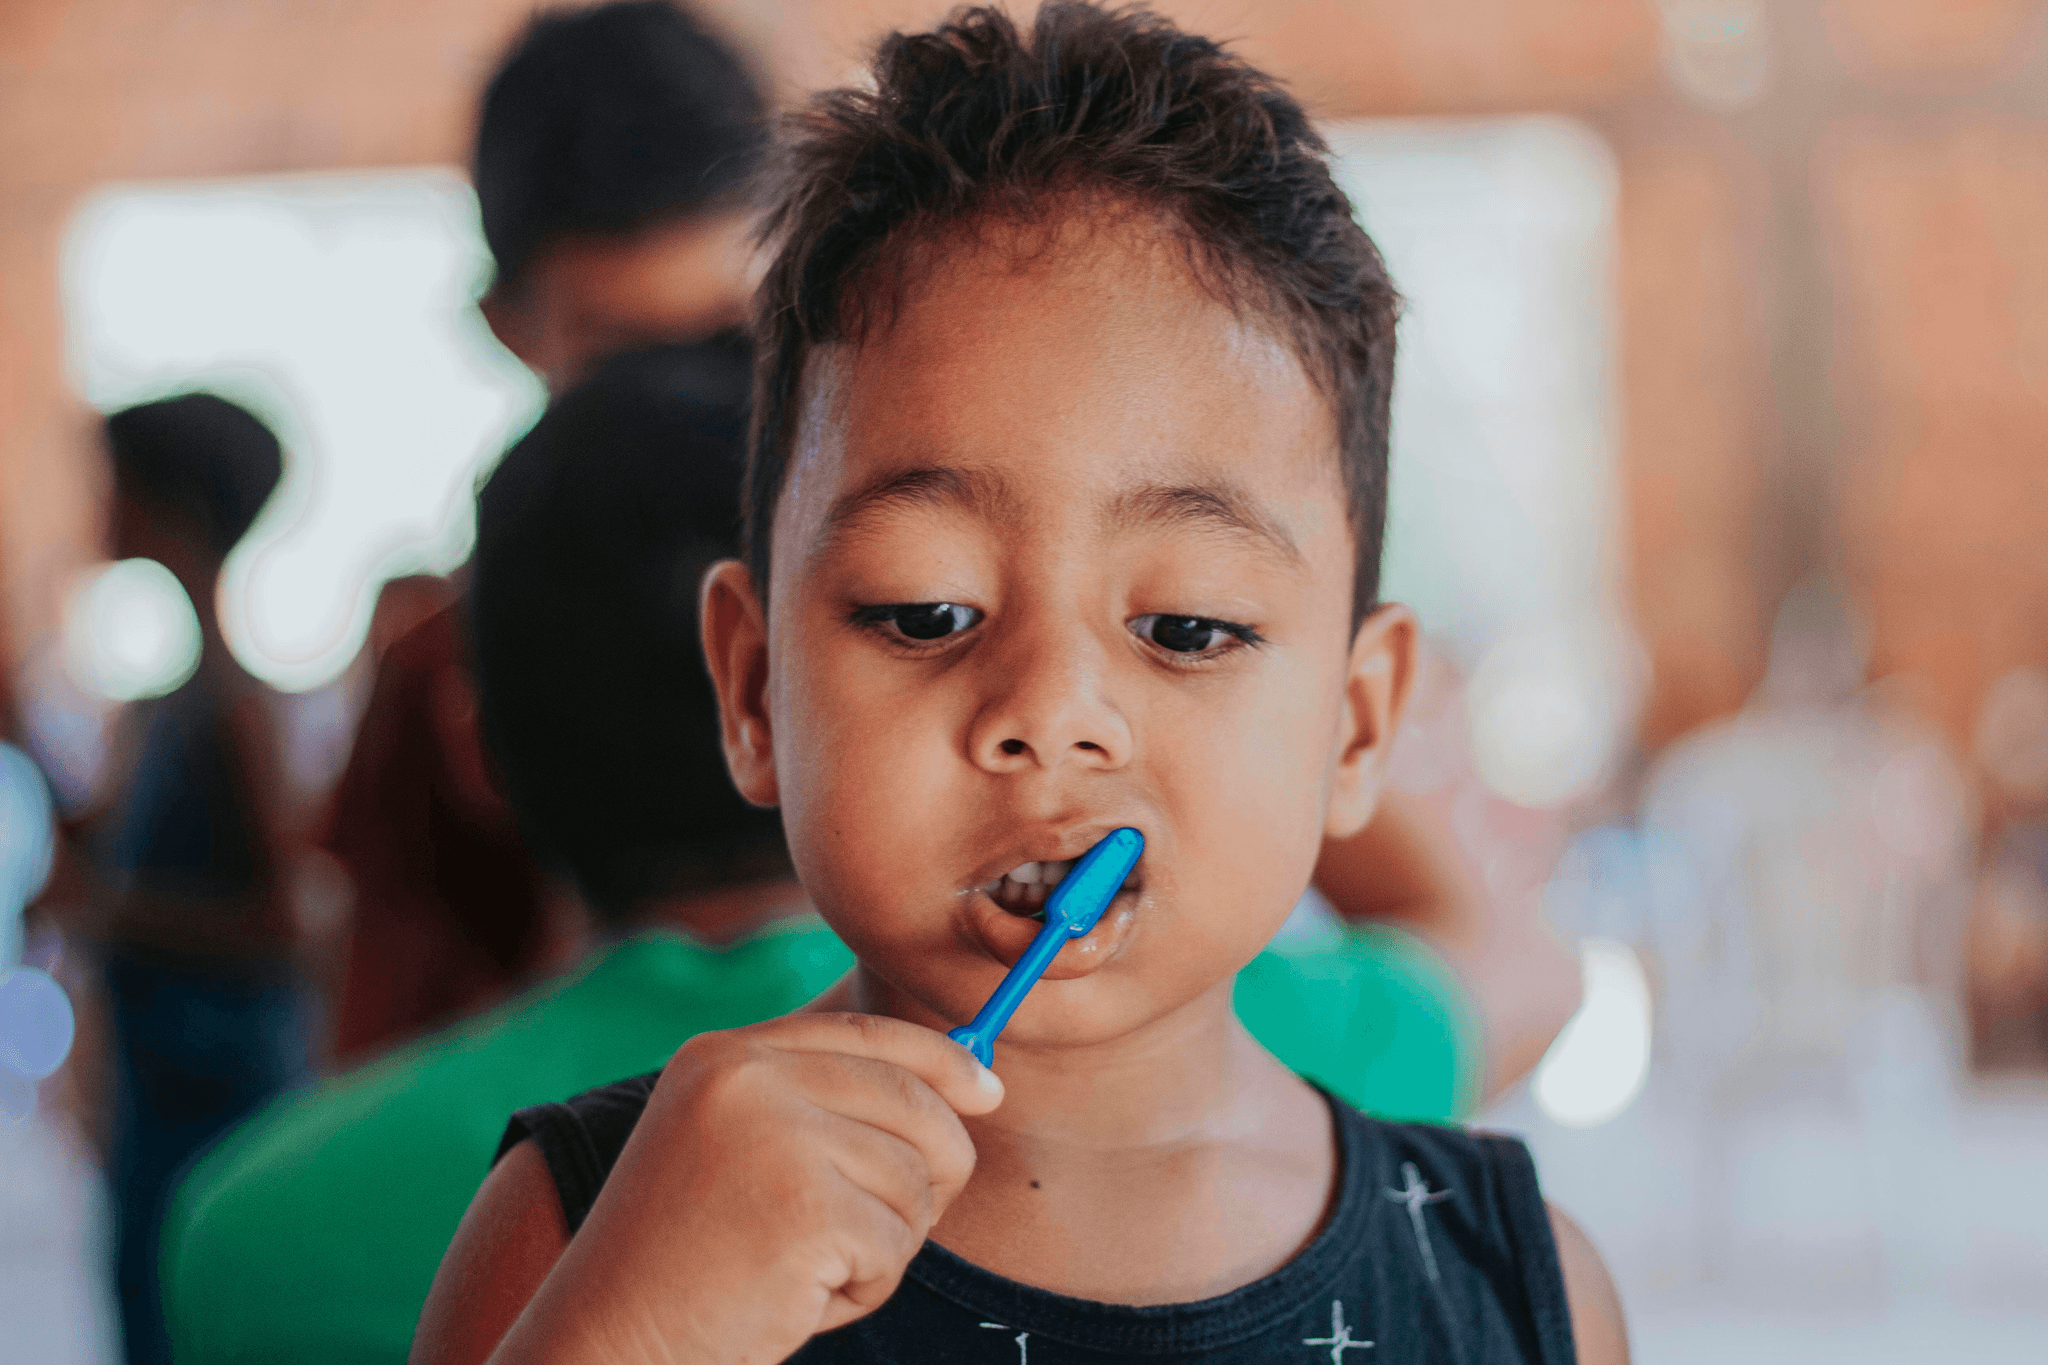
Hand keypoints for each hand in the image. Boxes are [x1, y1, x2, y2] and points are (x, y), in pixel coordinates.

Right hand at [504, 1012, 1003, 1364]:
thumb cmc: (685, 1266)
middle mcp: (747, 1079)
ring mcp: (775, 1139)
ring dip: (885, 1243)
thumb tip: (969, 1087)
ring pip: (914, 1180)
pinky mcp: (805, 1209)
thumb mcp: (738, 1152)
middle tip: (896, 1225)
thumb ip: (825, 1108)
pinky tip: (799, 1299)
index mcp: (726, 1057)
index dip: (940, 1060)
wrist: (606, 1343)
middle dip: (935, 1168)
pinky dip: (865, 1288)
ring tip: (807, 1269)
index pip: (867, 1034)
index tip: (986, 1092)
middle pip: (914, 1101)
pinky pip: (895, 1245)